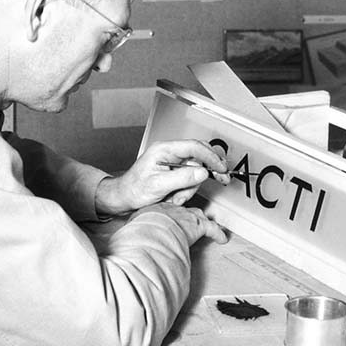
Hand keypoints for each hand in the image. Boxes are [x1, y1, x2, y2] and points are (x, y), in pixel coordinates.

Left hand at [95, 139, 230, 216]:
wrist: (123, 198)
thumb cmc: (133, 189)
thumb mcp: (158, 185)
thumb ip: (181, 178)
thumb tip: (202, 172)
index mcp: (164, 150)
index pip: (194, 147)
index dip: (211, 157)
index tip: (221, 168)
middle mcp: (170, 153)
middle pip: (199, 156)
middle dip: (209, 170)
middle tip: (222, 178)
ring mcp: (172, 163)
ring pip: (196, 172)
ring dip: (189, 188)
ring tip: (175, 198)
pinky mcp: (174, 173)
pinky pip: (189, 180)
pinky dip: (185, 191)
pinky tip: (174, 198)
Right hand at [132, 202, 228, 245]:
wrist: (153, 229)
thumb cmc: (142, 230)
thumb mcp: (134, 227)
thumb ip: (135, 230)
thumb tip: (127, 240)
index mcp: (158, 208)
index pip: (168, 208)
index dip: (172, 214)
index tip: (172, 217)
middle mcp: (175, 209)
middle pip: (185, 209)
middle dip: (189, 214)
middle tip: (191, 219)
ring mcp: (187, 216)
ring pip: (199, 216)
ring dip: (203, 221)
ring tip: (207, 225)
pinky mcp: (198, 225)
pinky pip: (212, 229)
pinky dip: (218, 234)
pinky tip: (222, 238)